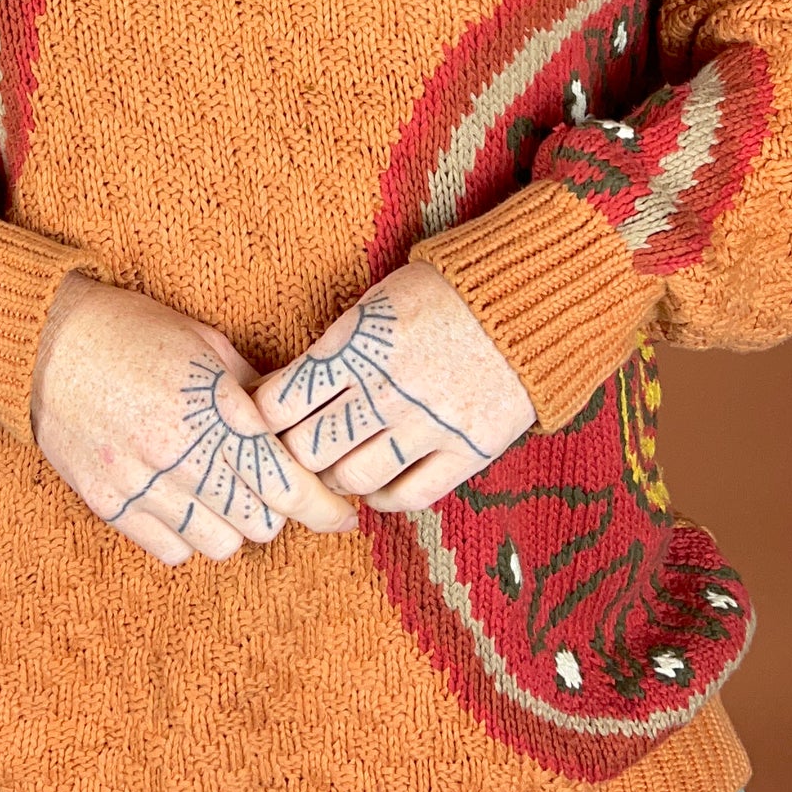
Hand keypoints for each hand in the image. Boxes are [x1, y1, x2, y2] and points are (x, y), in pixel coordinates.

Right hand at [30, 274, 358, 565]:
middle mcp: (178, 454)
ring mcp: (140, 483)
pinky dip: (188, 535)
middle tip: (268, 484)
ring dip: (233, 525)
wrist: (45, 342)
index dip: (324, 508)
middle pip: (261, 522)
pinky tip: (183, 501)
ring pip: (220, 545)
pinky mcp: (109, 504)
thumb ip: (253, 391)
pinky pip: (172, 550)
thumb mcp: (205, 344)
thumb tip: (295, 427)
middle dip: (276, 508)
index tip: (343, 517)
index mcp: (210, 409)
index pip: (286, 482)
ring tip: (223, 492)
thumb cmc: (133, 331)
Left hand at [250, 261, 537, 510]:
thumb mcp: (376, 303)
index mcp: (356, 346)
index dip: (260, 419)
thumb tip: (284, 394)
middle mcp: (386, 390)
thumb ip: (334, 350)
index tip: (263, 421)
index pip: (278, 404)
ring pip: (352, 479)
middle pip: (307, 450)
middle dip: (292, 454)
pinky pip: (408, 496)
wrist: (531, 297)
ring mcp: (428, 425)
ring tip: (336, 467)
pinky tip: (377, 484)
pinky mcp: (467, 451)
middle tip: (296, 451)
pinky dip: (382, 498)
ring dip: (335, 479)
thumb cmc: (445, 293)